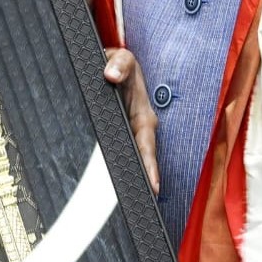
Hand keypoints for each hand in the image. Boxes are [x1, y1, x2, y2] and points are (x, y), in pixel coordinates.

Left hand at [103, 46, 158, 193]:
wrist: (113, 66)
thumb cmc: (120, 64)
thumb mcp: (123, 59)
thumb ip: (119, 64)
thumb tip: (110, 75)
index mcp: (143, 115)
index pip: (147, 145)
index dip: (150, 166)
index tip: (153, 186)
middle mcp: (139, 129)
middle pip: (141, 161)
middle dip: (143, 182)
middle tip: (139, 202)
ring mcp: (130, 135)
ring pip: (130, 161)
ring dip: (129, 178)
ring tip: (125, 202)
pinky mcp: (119, 137)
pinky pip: (119, 155)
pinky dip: (118, 169)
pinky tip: (108, 188)